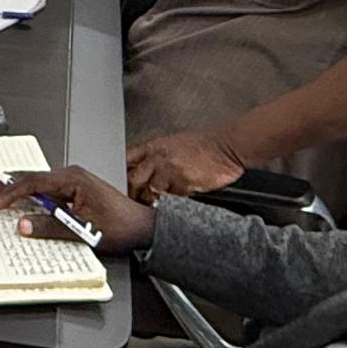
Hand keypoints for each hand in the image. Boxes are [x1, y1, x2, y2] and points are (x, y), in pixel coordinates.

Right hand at [0, 166, 156, 253]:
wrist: (142, 227)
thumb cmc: (121, 226)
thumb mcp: (84, 231)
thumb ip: (51, 227)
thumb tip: (23, 225)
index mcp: (74, 179)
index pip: (34, 182)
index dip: (12, 193)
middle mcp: (71, 176)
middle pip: (30, 178)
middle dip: (4, 186)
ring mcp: (72, 181)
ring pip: (34, 181)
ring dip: (12, 188)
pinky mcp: (72, 190)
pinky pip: (43, 188)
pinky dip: (25, 192)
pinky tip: (15, 195)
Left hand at [127, 131, 248, 201]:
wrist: (227, 146)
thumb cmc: (205, 145)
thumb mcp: (175, 143)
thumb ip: (158, 156)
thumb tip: (144, 169)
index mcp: (155, 146)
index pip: (127, 158)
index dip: (121, 172)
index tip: (120, 182)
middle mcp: (159, 158)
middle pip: (133, 179)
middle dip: (133, 192)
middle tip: (136, 200)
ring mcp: (170, 171)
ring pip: (151, 193)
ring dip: (153, 201)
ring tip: (156, 204)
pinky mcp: (184, 184)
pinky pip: (172, 199)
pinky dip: (172, 204)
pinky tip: (175, 203)